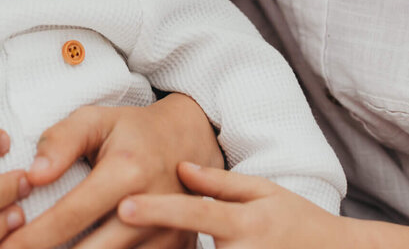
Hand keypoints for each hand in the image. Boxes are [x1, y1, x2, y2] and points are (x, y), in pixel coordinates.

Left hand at [0, 94, 222, 248]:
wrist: (192, 140)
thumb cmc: (133, 131)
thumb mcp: (96, 119)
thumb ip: (60, 141)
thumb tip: (32, 175)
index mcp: (127, 172)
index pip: (70, 216)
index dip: (32, 237)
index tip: (1, 247)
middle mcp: (151, 209)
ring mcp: (168, 235)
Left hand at [118, 162, 346, 247]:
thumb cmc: (299, 222)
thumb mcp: (266, 192)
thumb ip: (220, 184)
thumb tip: (179, 167)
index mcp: (245, 224)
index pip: (194, 213)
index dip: (158, 209)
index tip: (124, 206)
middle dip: (154, 243)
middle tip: (109, 237)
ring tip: (147, 245)